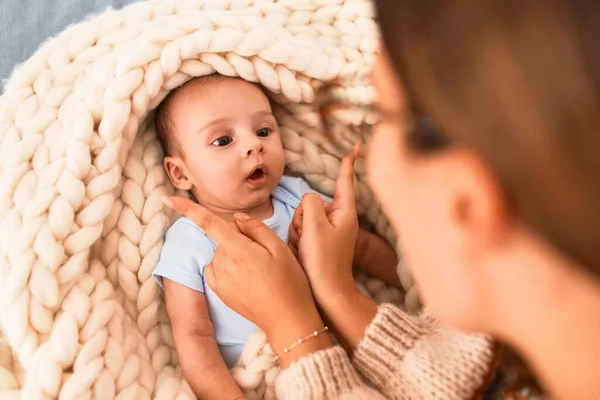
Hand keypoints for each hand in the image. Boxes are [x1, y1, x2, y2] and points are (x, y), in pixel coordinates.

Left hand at [161, 198, 324, 348]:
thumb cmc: (289, 282)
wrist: (287, 320)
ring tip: (260, 269)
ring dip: (235, 253)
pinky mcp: (219, 291)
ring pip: (222, 253)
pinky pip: (217, 268)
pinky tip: (248, 277)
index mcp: (237, 249)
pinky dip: (228, 267)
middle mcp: (222, 264)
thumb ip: (255, 228)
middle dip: (239, 237)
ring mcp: (219, 279)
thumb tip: (236, 218)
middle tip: (265, 254)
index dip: (186, 209)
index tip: (167, 199)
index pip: (208, 223)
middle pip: (224, 237)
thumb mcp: (280, 248)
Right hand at [291, 144, 359, 302]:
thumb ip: (310, 203)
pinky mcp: (319, 239)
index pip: (345, 180)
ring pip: (303, 215)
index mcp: (345, 212)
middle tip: (308, 236)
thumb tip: (310, 199)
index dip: (348, 161)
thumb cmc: (323, 261)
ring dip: (299, 229)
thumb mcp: (315, 226)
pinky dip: (298, 238)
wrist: (326, 293)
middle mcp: (339, 218)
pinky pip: (301, 228)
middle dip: (303, 215)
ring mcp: (328, 229)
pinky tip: (304, 251)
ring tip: (307, 246)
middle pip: (312, 200)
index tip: (357, 144)